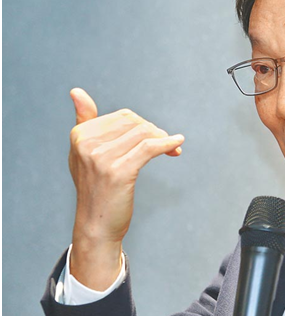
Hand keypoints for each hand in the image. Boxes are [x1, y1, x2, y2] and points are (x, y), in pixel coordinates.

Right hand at [68, 88, 183, 289]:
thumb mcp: (84, 152)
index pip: (123, 117)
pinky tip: (177, 145)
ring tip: (170, 149)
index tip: (156, 136)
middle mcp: (86, 144)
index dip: (144, 125)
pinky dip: (167, 143)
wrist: (97, 225)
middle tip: (166, 144)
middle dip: (155, 131)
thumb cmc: (95, 187)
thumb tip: (76, 91)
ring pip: (144, 133)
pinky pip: (150, 147)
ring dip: (163, 138)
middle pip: (135, 123)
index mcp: (79, 135)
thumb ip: (84, 120)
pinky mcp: (118, 172)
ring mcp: (101, 158)